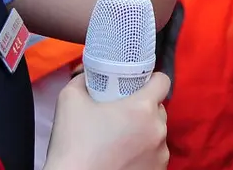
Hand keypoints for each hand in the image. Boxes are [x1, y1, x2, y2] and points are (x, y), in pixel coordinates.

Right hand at [45, 72, 170, 169]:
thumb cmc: (74, 142)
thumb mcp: (70, 99)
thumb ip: (83, 80)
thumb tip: (88, 75)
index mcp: (143, 108)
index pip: (163, 81)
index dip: (150, 79)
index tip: (136, 85)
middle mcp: (158, 131)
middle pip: (159, 109)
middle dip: (144, 108)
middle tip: (121, 114)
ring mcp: (161, 156)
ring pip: (157, 134)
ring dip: (145, 132)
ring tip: (121, 139)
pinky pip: (155, 155)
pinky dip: (144, 154)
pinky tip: (124, 157)